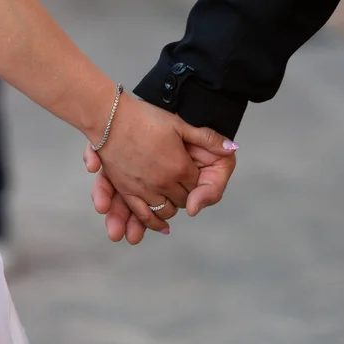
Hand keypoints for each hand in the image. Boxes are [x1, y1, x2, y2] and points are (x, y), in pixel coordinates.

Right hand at [84, 94, 236, 234]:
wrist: (111, 117)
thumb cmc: (145, 117)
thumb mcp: (179, 124)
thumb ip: (206, 138)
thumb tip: (232, 148)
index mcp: (179, 167)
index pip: (196, 186)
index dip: (196, 182)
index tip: (192, 176)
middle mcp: (163, 183)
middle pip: (182, 200)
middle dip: (184, 196)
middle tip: (181, 188)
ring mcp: (144, 189)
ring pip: (164, 211)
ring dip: (169, 211)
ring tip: (170, 209)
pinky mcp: (127, 191)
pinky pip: (143, 215)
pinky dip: (151, 223)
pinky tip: (159, 225)